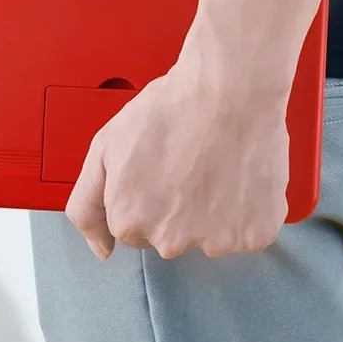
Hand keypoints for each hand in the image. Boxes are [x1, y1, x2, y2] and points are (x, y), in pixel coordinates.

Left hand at [65, 57, 290, 259]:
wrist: (227, 90)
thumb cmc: (167, 111)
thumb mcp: (103, 149)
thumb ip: (87, 205)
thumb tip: (102, 251)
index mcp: (129, 222)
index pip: (132, 229)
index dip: (143, 196)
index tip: (157, 170)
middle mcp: (169, 242)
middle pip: (168, 237)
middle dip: (174, 208)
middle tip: (186, 164)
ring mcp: (214, 242)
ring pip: (207, 236)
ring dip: (211, 211)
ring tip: (214, 165)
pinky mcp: (254, 235)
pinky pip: (246, 233)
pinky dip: (245, 210)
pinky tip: (238, 175)